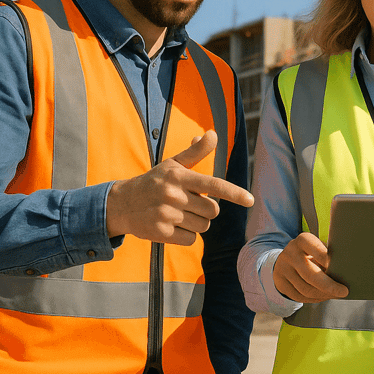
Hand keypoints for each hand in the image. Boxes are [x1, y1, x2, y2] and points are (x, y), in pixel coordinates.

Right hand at [105, 131, 253, 243]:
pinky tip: (172, 226)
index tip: (250, 200)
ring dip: (197, 223)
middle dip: (206, 209)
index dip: (234, 193)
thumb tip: (212, 134)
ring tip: (180, 214)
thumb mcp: (173, 164)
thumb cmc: (154, 182)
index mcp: (179, 176)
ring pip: (203, 226)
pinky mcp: (161, 233)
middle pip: (212, 210)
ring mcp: (166, 215)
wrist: (123, 204)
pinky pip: (191, 239)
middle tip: (190, 204)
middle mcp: (173, 195)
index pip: (213, 185)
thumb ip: (195, 152)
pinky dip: (186, 235)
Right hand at [273, 232, 348, 302]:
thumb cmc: (309, 253)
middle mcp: (290, 254)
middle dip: (329, 286)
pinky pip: (299, 297)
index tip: (340, 268)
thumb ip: (327, 256)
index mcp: (302, 241)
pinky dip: (314, 299)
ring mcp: (283, 269)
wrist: (285, 259)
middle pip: (310, 274)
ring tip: (335, 295)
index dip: (327, 259)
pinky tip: (323, 297)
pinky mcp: (280, 283)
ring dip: (323, 295)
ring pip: (305, 289)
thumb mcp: (317, 247)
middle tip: (343, 291)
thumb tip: (343, 272)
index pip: (315, 249)